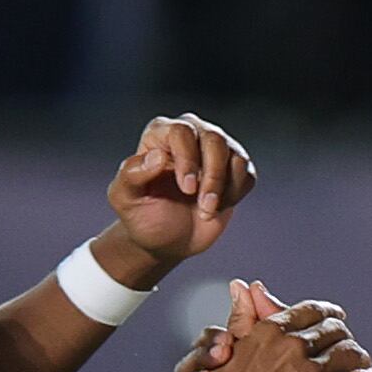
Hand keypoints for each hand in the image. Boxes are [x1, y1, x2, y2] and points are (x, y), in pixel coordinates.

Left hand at [97, 114, 252, 282]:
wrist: (165, 239)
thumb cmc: (142, 215)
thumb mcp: (124, 198)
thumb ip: (131, 174)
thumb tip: (158, 156)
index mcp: (160, 134)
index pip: (182, 132)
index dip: (188, 160)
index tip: (186, 189)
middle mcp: (190, 134)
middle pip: (214, 139)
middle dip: (212, 176)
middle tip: (203, 205)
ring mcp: (215, 150)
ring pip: (235, 156)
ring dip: (224, 188)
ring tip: (206, 210)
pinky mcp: (234, 169)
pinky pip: (247, 174)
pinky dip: (235, 194)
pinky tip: (217, 207)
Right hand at [167, 281, 371, 371]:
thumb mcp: (230, 349)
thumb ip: (243, 317)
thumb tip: (243, 284)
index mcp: (273, 331)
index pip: (312, 312)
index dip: (328, 315)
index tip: (335, 320)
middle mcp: (295, 346)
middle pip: (335, 331)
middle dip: (344, 337)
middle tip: (350, 346)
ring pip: (351, 353)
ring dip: (360, 357)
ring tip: (366, 363)